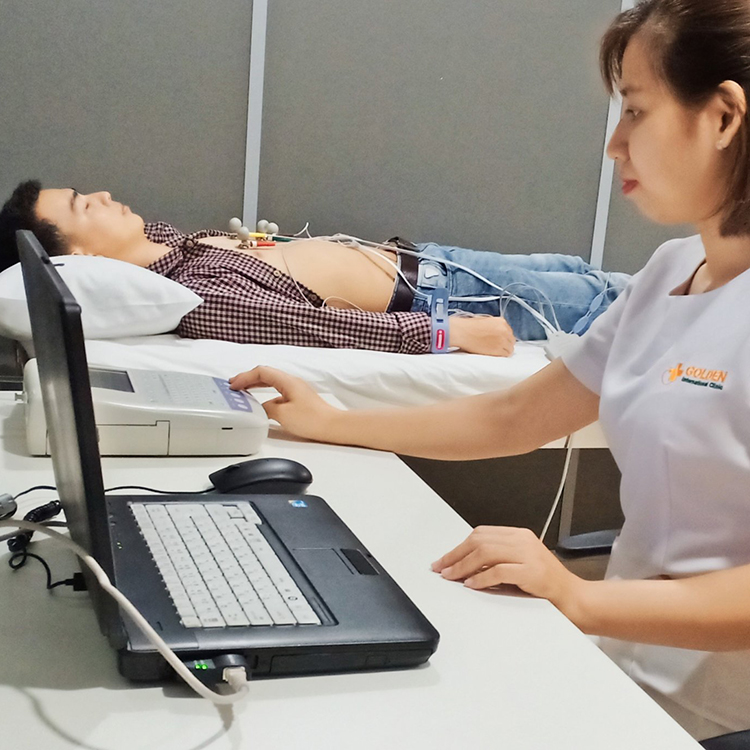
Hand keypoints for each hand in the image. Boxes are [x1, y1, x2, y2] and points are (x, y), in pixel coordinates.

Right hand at [229, 366, 340, 440]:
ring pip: (272, 383)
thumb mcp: (283, 414)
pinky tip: (262, 403)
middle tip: (234, 385)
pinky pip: (278, 392)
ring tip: (244, 392)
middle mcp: (292, 383)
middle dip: (249, 379)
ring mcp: (296, 391)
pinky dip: (266, 394)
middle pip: (266, 375)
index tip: (233, 385)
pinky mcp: (299, 400)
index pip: (262, 372)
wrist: (333, 427)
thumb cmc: (313, 419)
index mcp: (288, 381)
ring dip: (257, 385)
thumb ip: (267, 409)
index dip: (245, 377)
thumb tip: (261, 408)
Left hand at [432, 526, 581, 609]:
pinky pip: (499, 571)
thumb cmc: (547, 586)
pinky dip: (481, 578)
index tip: (445, 560)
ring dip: (463, 566)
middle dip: (456, 555)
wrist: (575, 599)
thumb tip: (465, 565)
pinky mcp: (532, 572)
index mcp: (519, 535)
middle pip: (479, 541)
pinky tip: (471, 585)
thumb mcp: (520, 564)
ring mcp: (528, 555)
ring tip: (452, 577)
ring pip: (486, 552)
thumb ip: (498, 559)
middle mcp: (523, 540)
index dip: (459, 547)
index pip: (481, 534)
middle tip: (441, 568)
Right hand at [448, 315, 514, 356]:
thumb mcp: (486, 321)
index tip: (501, 341)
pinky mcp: (498, 349)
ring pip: (510, 349)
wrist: (463, 332)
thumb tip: (498, 334)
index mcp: (501, 322)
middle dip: (506, 344)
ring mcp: (502, 340)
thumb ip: (495, 326)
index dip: (505, 338)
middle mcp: (504, 330)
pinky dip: (501, 355)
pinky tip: (495, 354)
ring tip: (495, 352)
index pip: (509, 332)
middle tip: (498, 347)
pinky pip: (505, 355)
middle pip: (511, 340)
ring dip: (504, 351)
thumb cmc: (469, 327)